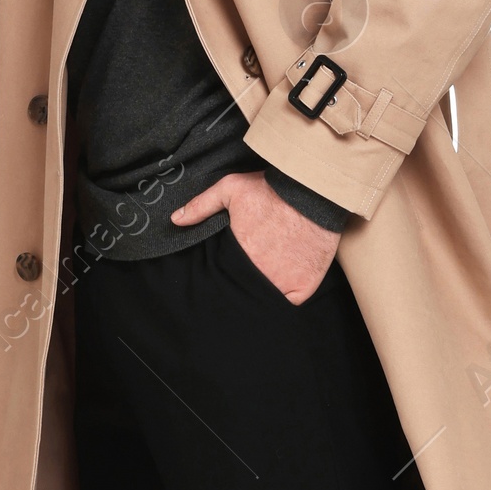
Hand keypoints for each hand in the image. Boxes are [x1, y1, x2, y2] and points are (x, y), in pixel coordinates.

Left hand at [171, 169, 338, 303]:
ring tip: (263, 280)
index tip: (229, 270)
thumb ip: (202, 205)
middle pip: (245, 290)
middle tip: (247, 274)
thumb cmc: (273, 189)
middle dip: (242, 286)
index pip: (226, 277)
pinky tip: (282, 285)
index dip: (226, 276)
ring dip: (263, 293)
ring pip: (267, 299)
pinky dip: (287, 296)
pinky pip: (291, 301)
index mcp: (240, 255)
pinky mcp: (305, 285)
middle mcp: (261, 274)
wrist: (315, 191)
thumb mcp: (232, 188)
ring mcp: (284, 282)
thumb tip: (175, 220)